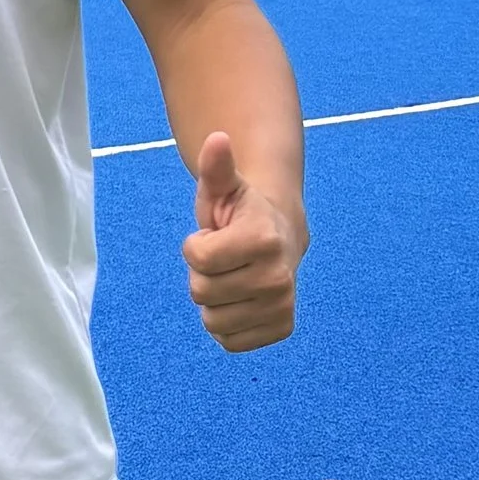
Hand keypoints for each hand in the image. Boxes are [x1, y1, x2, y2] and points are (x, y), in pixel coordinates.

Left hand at [181, 130, 303, 352]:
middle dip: (204, 274)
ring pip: (212, 321)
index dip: (196, 246)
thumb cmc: (242, 212)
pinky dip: (227, 324)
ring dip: (214, 301)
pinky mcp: (281, 328)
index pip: (197, 258)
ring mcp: (282, 305)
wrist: (281, 237)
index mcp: (263, 239)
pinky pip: (229, 341)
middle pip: (201, 293)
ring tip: (233, 277)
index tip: (216, 235)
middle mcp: (278, 276)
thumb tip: (216, 138)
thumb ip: (217, 167)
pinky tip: (241, 300)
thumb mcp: (224, 187)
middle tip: (226, 258)